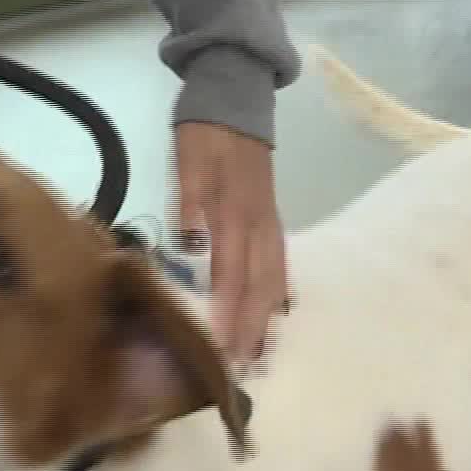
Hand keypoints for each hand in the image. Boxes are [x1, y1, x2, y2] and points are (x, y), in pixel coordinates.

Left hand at [173, 121, 287, 364]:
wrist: (236, 99)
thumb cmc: (206, 134)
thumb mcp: (190, 160)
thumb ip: (191, 202)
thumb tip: (193, 246)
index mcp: (235, 215)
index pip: (232, 276)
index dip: (227, 316)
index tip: (221, 351)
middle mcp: (258, 226)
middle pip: (258, 288)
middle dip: (250, 331)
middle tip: (241, 371)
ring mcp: (269, 224)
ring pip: (273, 282)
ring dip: (265, 321)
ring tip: (260, 357)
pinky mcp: (272, 221)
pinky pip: (280, 267)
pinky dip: (278, 296)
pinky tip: (276, 315)